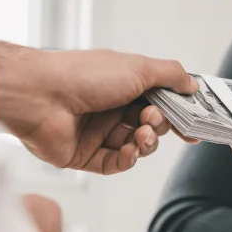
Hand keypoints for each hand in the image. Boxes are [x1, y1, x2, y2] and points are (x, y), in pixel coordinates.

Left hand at [0, 40, 198, 174]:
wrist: (39, 95)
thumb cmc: (85, 75)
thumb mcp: (138, 68)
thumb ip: (170, 75)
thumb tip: (192, 84)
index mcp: (123, 85)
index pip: (158, 102)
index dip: (176, 113)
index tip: (193, 124)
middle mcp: (111, 109)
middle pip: (149, 126)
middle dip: (158, 125)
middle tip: (151, 119)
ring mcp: (98, 133)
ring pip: (136, 146)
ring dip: (145, 143)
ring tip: (141, 135)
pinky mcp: (86, 156)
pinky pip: (116, 163)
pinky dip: (127, 159)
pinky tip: (129, 151)